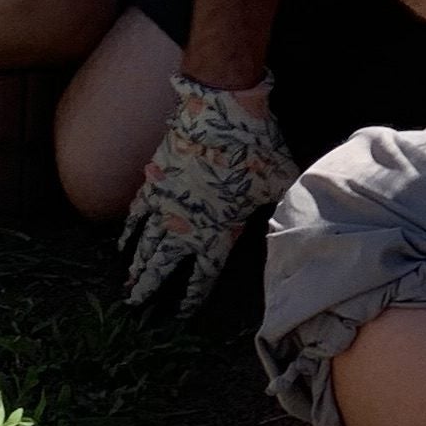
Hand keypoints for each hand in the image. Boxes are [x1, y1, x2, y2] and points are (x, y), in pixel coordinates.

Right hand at [120, 78, 301, 316]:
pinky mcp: (154, 181)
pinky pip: (136, 212)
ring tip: (126, 285)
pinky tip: (121, 244)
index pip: (203, 274)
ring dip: (136, 267)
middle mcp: (187, 225)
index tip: (181, 312)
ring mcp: (166, 204)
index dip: (192, 295)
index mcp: (219, 232)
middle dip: (150, 287)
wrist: (221, 112)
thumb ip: (285, 202)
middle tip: (136, 307)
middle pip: (164, 265)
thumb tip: (304, 210)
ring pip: (146, 244)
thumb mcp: (279, 180)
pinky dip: (128, 230)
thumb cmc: (254, 148)